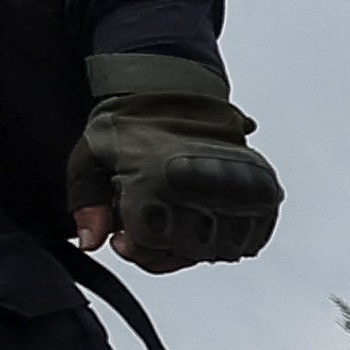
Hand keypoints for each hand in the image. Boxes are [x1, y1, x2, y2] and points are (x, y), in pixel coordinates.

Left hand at [73, 55, 278, 271]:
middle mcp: (200, 184)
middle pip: (187, 251)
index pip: (150, 243)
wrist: (178, 97)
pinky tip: (207, 219)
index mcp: (156, 177)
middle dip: (164, 248)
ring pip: (220, 251)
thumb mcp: (90, 159)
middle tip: (155, 223)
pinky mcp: (263, 191)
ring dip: (198, 246)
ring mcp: (237, 188)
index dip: (133, 246)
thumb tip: (91, 242)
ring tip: (181, 217)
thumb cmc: (131, 129)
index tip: (125, 233)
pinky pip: (250, 242)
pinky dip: (230, 241)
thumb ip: (86, 204)